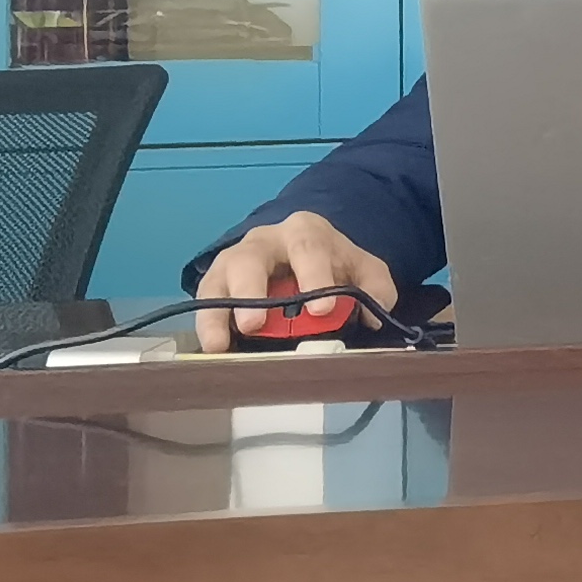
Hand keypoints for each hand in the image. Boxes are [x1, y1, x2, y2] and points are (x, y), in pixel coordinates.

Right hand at [190, 211, 398, 350]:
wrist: (304, 248)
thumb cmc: (332, 263)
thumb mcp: (363, 269)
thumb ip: (375, 288)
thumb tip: (374, 317)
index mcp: (305, 232)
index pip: (310, 249)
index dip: (315, 277)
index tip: (322, 309)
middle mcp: (263, 242)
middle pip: (251, 260)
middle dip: (251, 291)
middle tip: (254, 325)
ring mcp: (234, 261)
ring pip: (218, 280)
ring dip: (216, 314)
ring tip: (218, 345)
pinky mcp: (216, 282)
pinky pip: (206, 300)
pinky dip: (206, 324)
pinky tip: (211, 349)